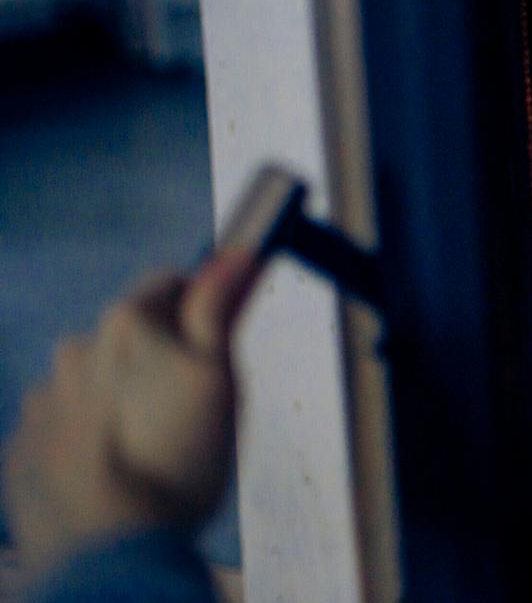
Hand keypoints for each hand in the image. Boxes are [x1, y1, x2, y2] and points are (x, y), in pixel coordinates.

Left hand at [3, 248, 258, 577]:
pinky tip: (112, 469)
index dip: (201, 309)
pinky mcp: (22, 449)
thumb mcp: (220, 381)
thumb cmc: (176, 462)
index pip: (171, 283)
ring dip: (118, 398)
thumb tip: (237, 253)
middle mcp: (74, 350)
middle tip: (187, 408)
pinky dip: (86, 438)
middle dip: (156, 357)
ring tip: (148, 447)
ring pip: (92, 380)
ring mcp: (41, 402)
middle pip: (128, 334)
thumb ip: (220, 310)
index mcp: (127, 323)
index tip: (214, 347)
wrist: (106, 551)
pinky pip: (62, 427)